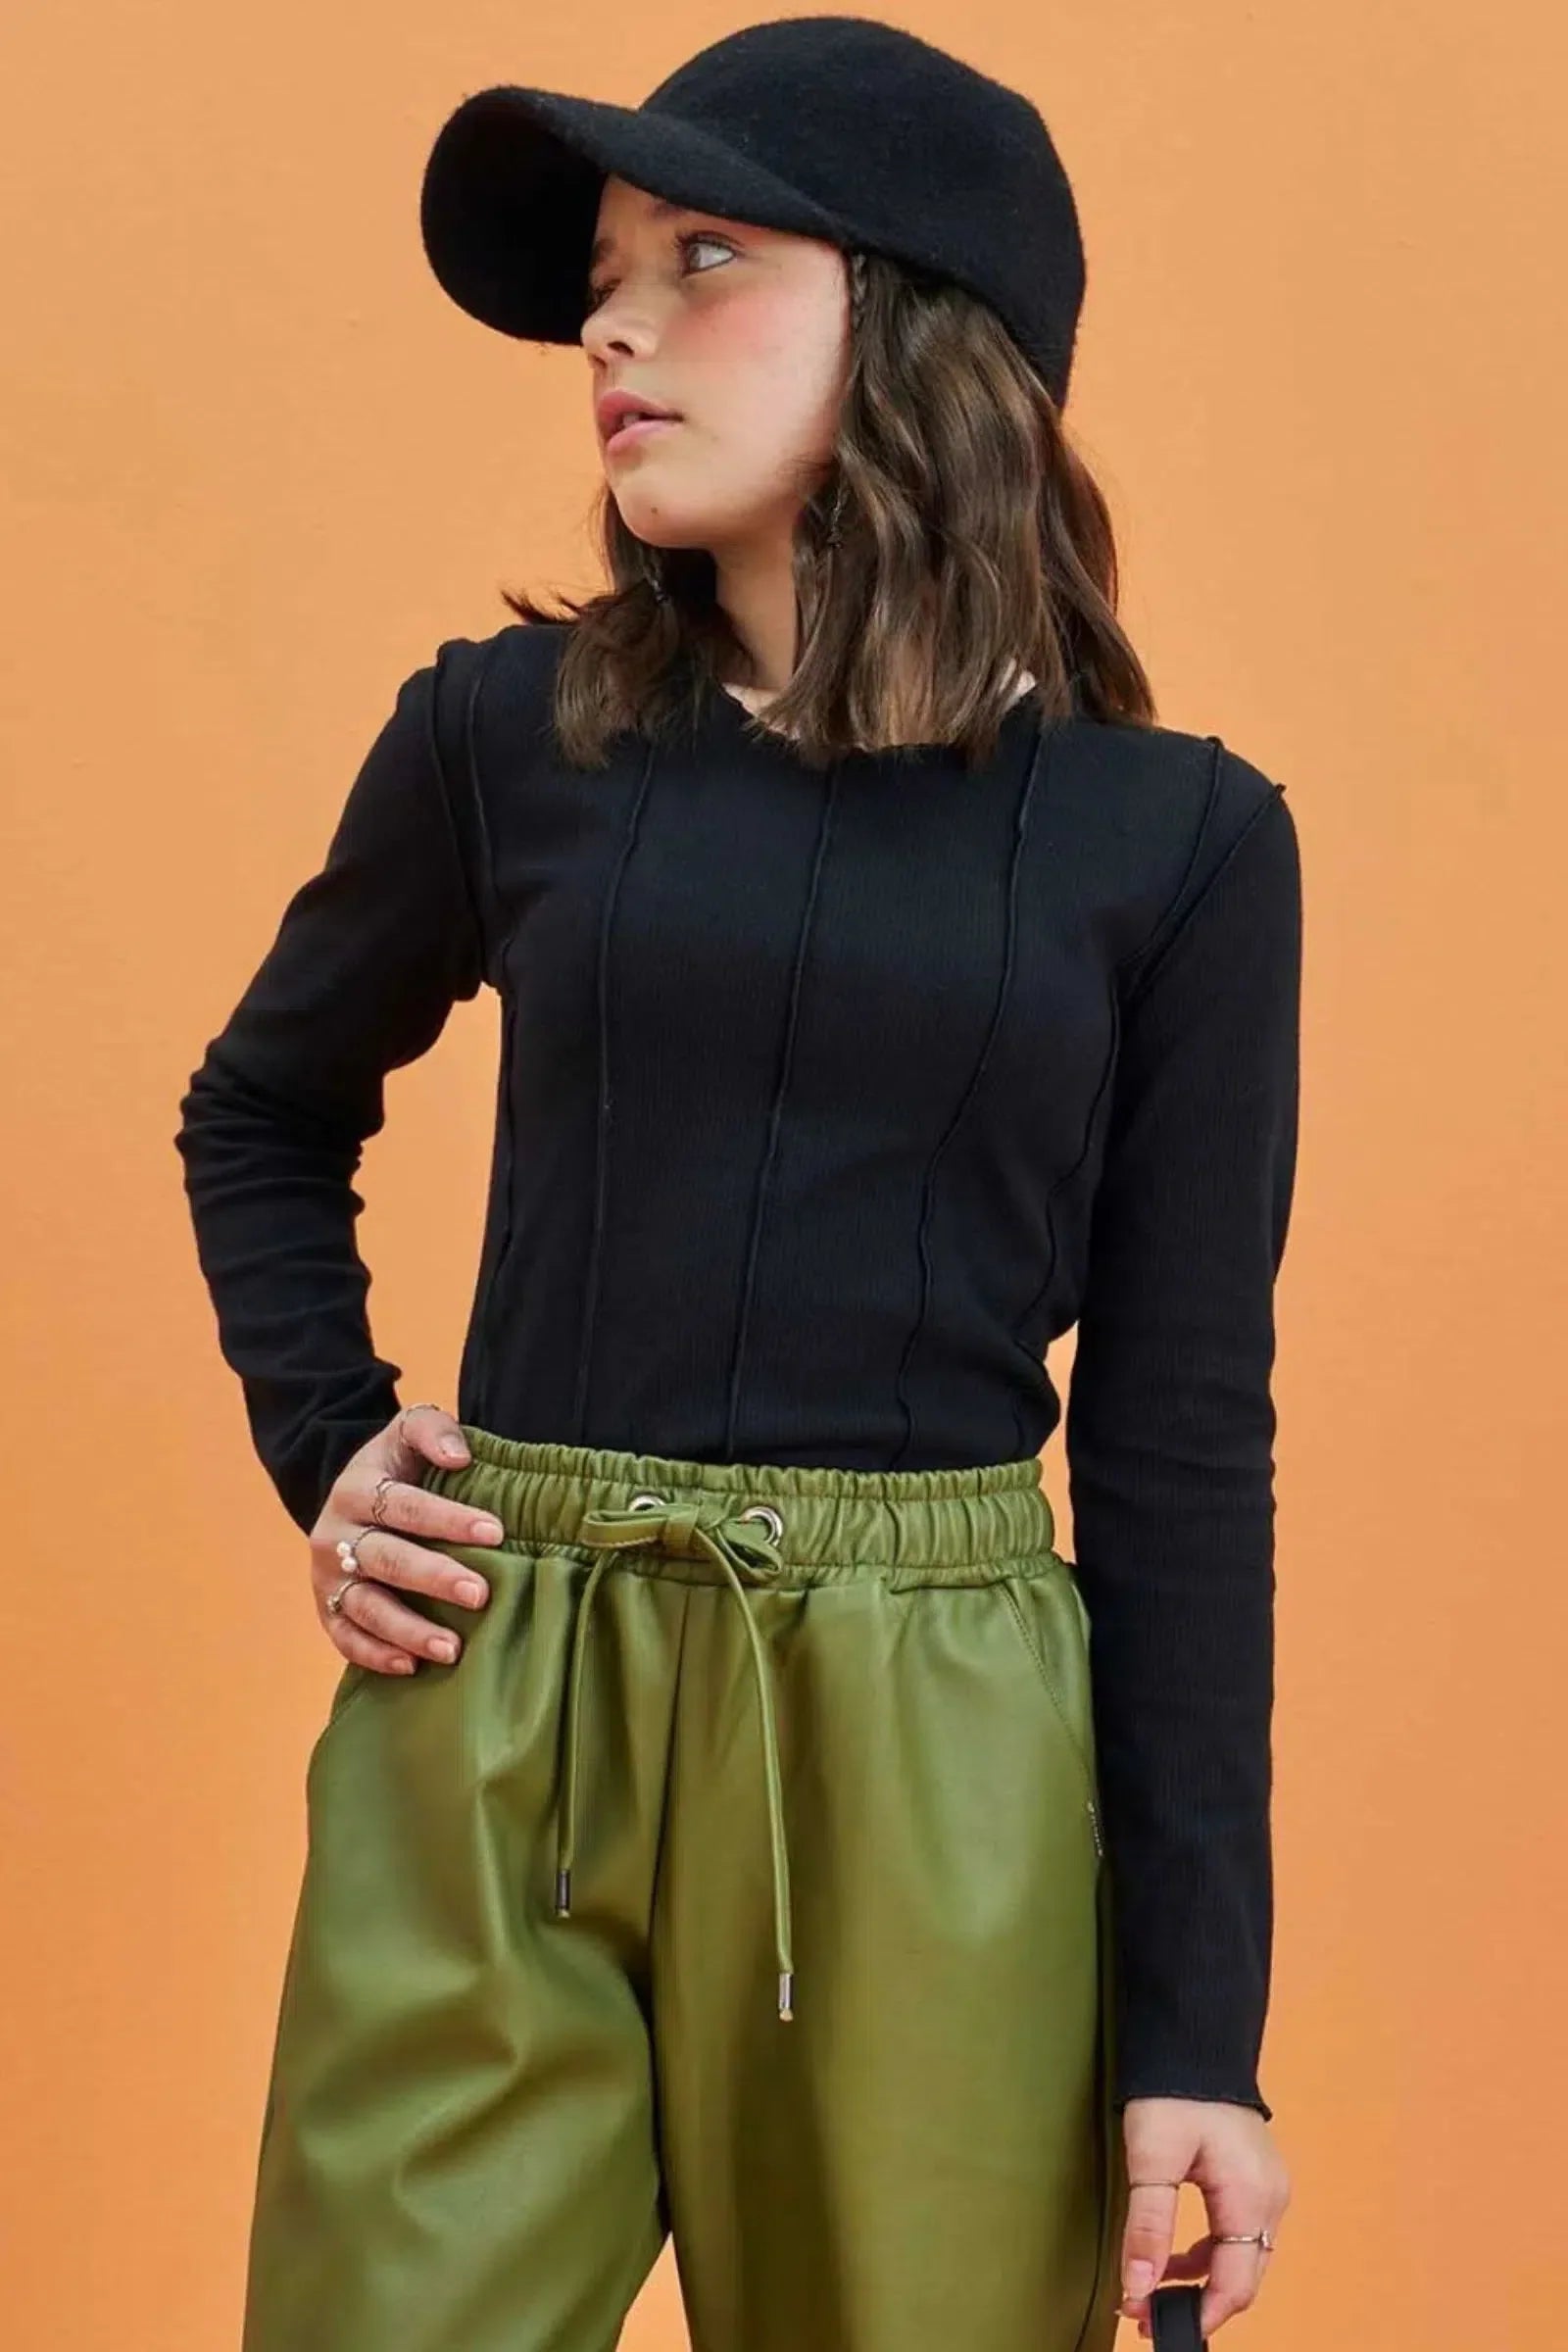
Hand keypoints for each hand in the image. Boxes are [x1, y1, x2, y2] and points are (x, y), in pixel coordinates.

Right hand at [309, 1403, 504, 1675]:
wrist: (355, 1494)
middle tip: (480, 1594)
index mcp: (357, 1488)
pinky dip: (374, 1655)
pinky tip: (411, 1667)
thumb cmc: (398, 1465)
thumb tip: (459, 1457)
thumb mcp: (409, 1431)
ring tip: (453, 1649)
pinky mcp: (327, 1608)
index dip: (448, 1519)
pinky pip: (345, 1637)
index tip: (495, 1532)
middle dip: (433, 1578)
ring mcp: (327, 1576)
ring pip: (365, 1607)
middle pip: (385, 1559)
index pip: (404, 1505)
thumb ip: (433, 1430)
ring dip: (408, 1630)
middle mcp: (334, 1533)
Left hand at [1118, 2096, 1289, 2337]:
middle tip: (1144, 2314)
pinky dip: (1206, 2254)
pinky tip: (1172, 2257)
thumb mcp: (1152, 2158)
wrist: (1195, 2039)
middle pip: (1241, 2276)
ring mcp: (1266, 2188)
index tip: (1154, 2326)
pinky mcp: (1254, 2179)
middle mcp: (1270, 2199)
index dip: (1199, 2315)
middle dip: (1197, 2303)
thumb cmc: (1174, 2092)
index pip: (1235, 2284)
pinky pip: (1236, 2233)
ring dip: (1199, 2280)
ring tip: (1150, 2290)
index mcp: (1252, 2197)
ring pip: (1239, 2257)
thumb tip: (1138, 2287)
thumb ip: (1147, 2226)